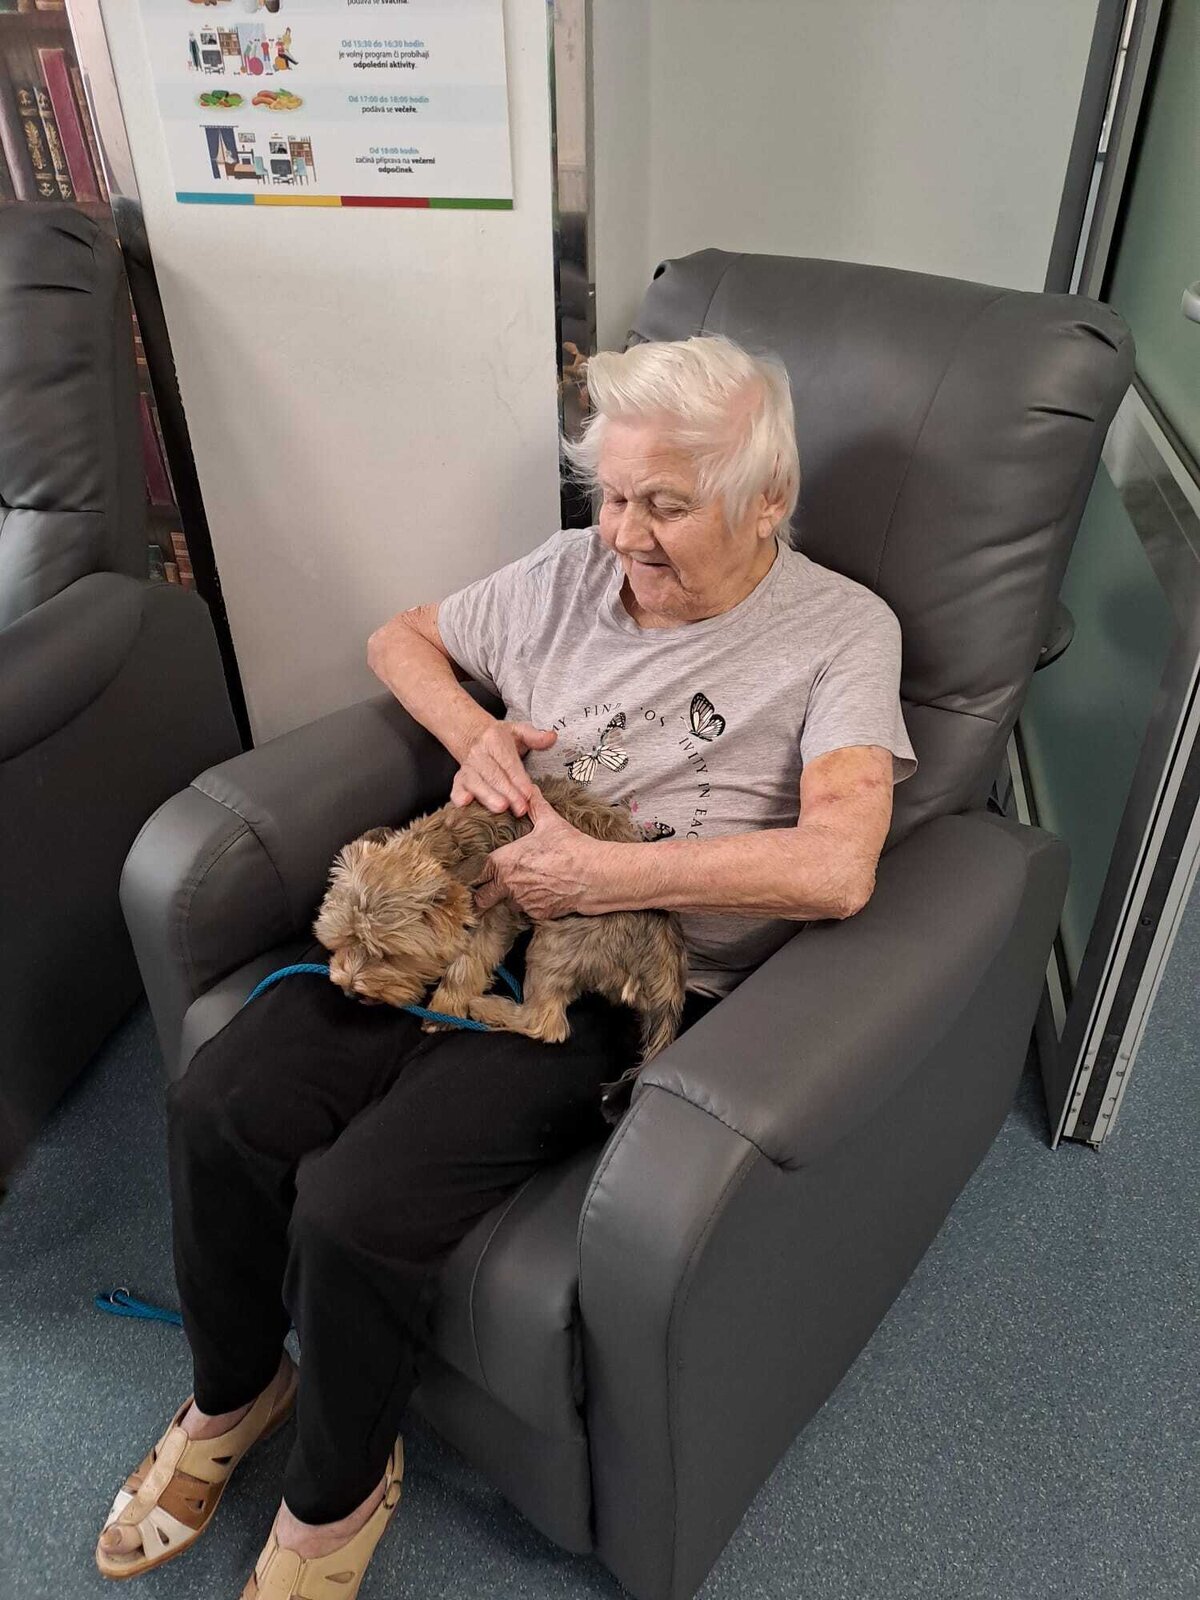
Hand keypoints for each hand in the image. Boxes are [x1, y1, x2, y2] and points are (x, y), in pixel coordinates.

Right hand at [451, 719, 556, 815]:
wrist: (473, 736)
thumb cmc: (500, 739)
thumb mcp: (518, 731)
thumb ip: (535, 736)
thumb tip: (551, 737)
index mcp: (494, 740)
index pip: (508, 762)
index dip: (518, 778)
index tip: (528, 793)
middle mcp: (478, 753)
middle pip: (493, 775)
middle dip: (507, 793)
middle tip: (520, 808)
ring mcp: (467, 767)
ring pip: (476, 782)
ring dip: (488, 796)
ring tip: (500, 808)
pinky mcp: (459, 778)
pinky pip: (456, 787)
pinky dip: (459, 796)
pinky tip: (465, 804)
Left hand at [473, 785, 610, 918]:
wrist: (593, 875)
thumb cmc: (570, 847)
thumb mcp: (550, 822)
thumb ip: (535, 805)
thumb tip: (530, 788)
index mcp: (504, 862)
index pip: (475, 873)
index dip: (474, 874)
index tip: (476, 873)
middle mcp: (508, 885)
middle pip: (481, 898)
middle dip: (483, 896)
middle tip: (487, 890)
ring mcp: (522, 902)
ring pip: (505, 905)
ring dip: (508, 899)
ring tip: (521, 888)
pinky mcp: (537, 913)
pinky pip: (526, 911)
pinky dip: (530, 905)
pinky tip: (541, 894)